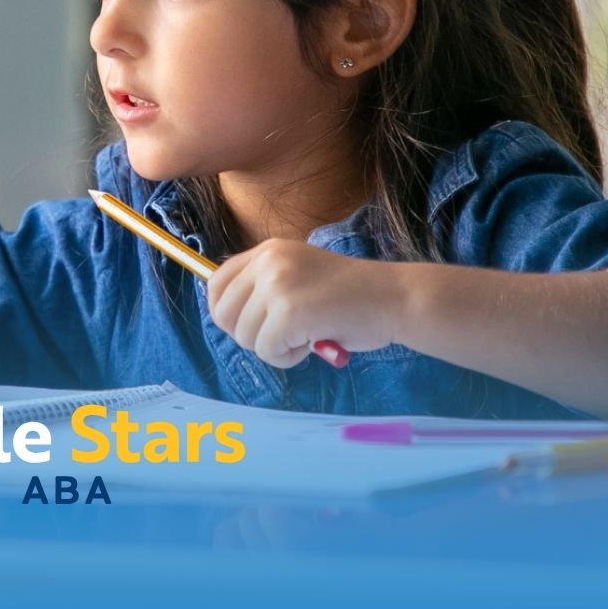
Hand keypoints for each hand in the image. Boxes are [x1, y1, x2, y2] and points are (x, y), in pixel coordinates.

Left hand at [207, 241, 402, 367]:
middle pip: (224, 313)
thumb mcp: (297, 275)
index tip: (247, 326)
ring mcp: (276, 285)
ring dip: (273, 348)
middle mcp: (267, 261)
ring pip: (244, 336)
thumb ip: (264, 288)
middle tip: (283, 336)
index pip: (215, 282)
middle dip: (248, 334)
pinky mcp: (288, 312)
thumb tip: (227, 315)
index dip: (224, 312)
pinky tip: (314, 343)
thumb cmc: (349, 296)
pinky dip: (287, 358)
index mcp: (267, 250)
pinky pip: (266, 351)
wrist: (392, 298)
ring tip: (307, 336)